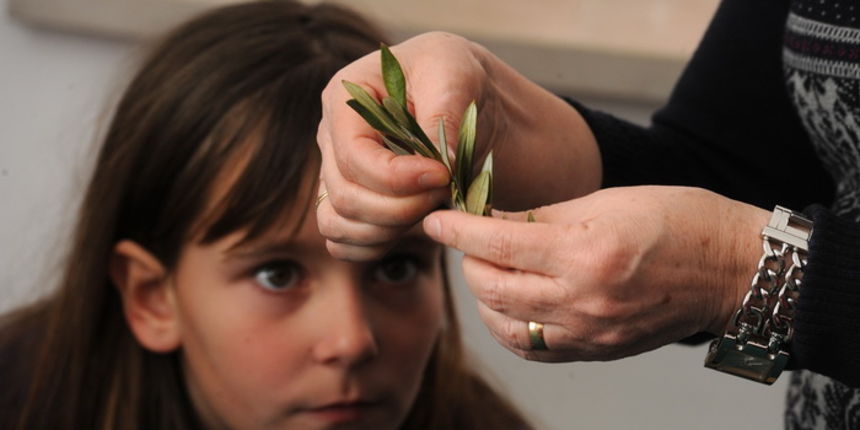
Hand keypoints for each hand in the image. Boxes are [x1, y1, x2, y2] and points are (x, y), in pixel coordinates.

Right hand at [316, 32, 600, 259]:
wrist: (470, 101)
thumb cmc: (458, 76)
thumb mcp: (455, 74)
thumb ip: (441, 112)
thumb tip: (434, 162)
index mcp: (344, 99)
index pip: (353, 156)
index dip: (396, 178)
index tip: (443, 174)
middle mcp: (331, 139)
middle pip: (346, 197)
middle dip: (401, 207)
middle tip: (446, 191)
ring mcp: (336, 174)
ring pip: (337, 225)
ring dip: (389, 231)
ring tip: (434, 208)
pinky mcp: (352, 204)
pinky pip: (343, 243)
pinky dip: (376, 247)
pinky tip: (414, 229)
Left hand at [422, 186, 769, 361]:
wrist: (729, 269)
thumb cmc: (677, 220)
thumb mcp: (606, 200)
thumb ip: (543, 215)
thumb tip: (493, 219)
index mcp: (585, 252)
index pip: (496, 242)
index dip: (456, 229)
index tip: (436, 219)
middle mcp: (583, 300)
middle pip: (491, 287)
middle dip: (468, 259)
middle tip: (471, 237)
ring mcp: (589, 333)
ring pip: (503, 324)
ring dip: (484, 295)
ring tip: (491, 268)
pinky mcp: (596, 351)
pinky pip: (532, 348)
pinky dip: (508, 326)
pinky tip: (509, 304)